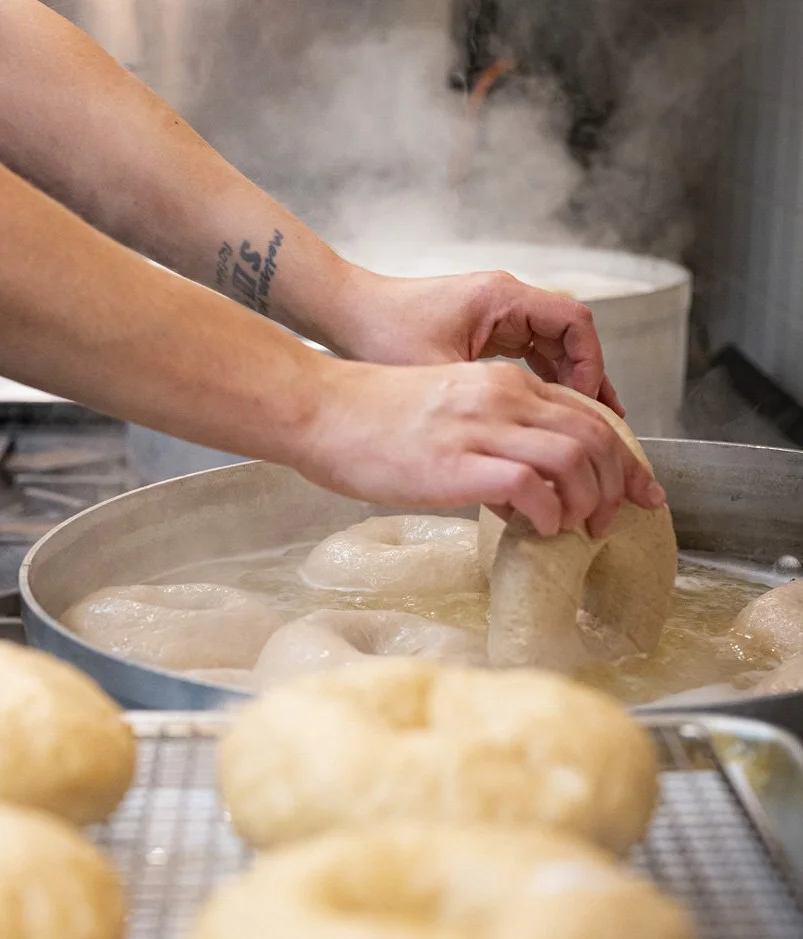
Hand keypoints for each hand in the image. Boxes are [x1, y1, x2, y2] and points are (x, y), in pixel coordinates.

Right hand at [297, 358, 663, 537]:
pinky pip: (531, 484)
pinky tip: (541, 528)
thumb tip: (527, 486)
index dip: (627, 458)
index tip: (641, 492)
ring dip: (590, 501)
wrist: (322, 410)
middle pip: (596, 437)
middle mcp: (503, 397)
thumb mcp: (449, 413)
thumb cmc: (374, 420)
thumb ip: (494, 437)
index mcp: (504, 384)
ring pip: (575, 457)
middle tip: (613, 521)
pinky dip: (550, 512)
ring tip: (578, 528)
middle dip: (619, 485)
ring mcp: (481, 428)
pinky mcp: (458, 462)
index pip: (589, 416)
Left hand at [340, 268, 621, 416]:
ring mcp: (495, 315)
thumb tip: (520, 461)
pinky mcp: (481, 332)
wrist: (343, 314)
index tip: (588, 409)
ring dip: (567, 388)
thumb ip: (482, 413)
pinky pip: (528, 356)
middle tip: (600, 429)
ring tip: (582, 433)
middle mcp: (506, 300)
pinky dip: (541, 385)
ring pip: (551, 349)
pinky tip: (543, 423)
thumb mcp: (436, 377)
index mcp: (503, 298)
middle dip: (588, 383)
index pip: (575, 323)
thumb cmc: (380, 334)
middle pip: (570, 338)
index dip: (591, 367)